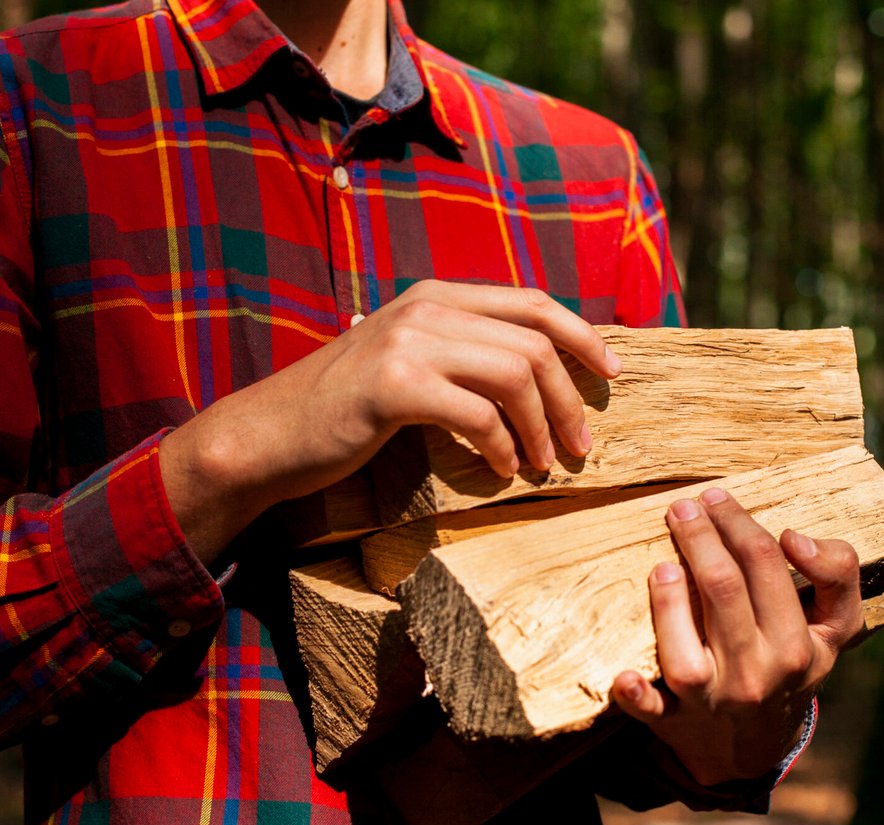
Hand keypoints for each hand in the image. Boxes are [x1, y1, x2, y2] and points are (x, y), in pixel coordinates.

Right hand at [159, 281, 617, 562]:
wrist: (270, 435)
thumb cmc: (345, 411)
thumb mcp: (410, 365)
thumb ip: (462, 355)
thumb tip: (538, 375)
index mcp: (436, 295)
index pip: (533, 302)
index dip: (583, 335)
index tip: (614, 375)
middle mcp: (426, 306)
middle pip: (534, 341)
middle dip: (569, 397)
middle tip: (580, 446)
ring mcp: (408, 341)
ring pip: (515, 373)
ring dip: (541, 426)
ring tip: (544, 464)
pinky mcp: (394, 384)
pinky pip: (477, 413)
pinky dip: (501, 446)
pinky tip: (502, 470)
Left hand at [611, 487, 863, 785]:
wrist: (758, 745)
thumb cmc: (792, 663)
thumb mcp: (836, 627)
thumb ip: (838, 573)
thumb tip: (794, 538)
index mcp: (799, 646)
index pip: (766, 566)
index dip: (738, 524)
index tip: (716, 498)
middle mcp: (756, 674)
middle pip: (723, 591)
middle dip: (699, 539)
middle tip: (682, 507)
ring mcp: (712, 700)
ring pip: (685, 646)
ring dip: (667, 601)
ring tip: (661, 564)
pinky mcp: (673, 719)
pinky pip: (651, 710)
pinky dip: (636, 696)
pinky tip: (624, 677)